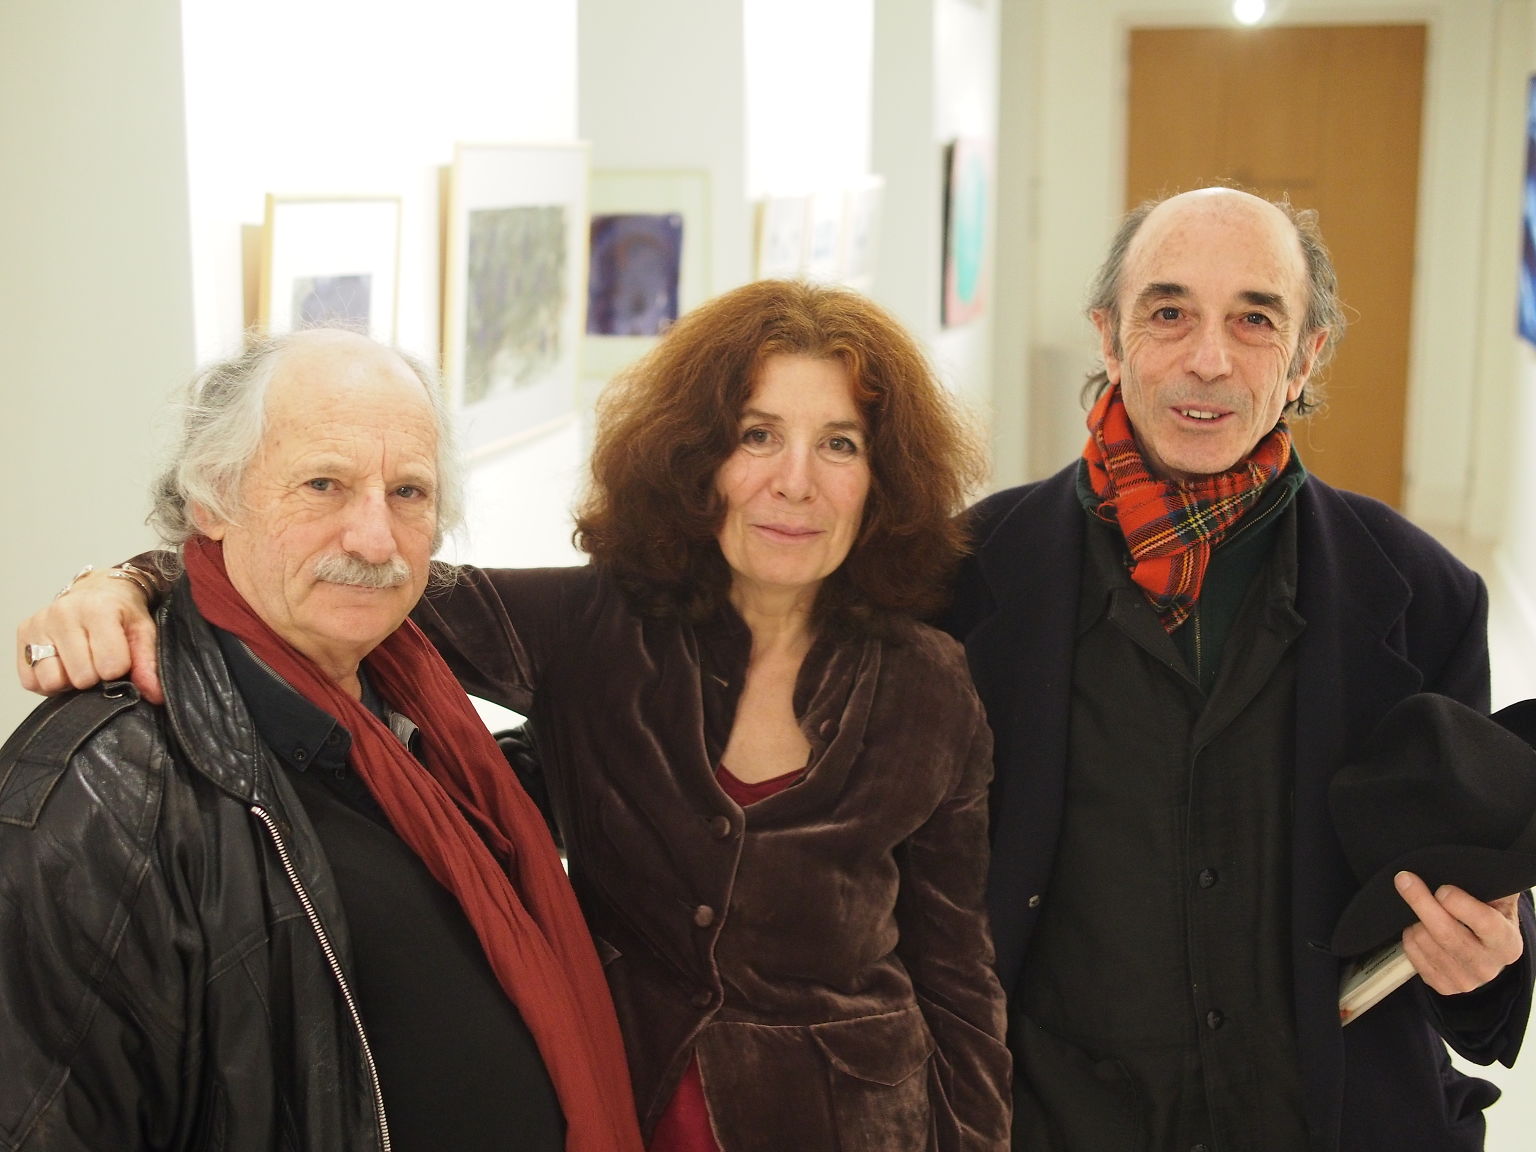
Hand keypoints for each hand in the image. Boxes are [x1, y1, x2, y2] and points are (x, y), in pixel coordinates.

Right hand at [16, 567, 163, 704]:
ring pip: (51, 681)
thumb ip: (148, 663)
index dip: (119, 671)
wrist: (98, 589)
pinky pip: (31, 681)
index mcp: (98, 610)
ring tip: (81, 663)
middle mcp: (63, 613)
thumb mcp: (143, 631)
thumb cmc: (122, 612)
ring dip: (69, 681)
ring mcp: (39, 624)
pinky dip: (48, 681)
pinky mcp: (23, 633)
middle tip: (100, 661)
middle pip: (81, 677)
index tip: (120, 659)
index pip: (110, 667)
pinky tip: (63, 664)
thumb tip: (155, 695)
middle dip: (95, 676)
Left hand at [1396, 870, 1523, 994]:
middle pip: (1446, 933)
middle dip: (1421, 902)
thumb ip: (1487, 883)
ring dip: (1415, 920)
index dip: (1459, 903)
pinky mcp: (1443, 986)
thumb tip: (1461, 864)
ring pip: (1424, 942)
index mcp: (1508, 943)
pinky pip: (1413, 955)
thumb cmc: (1490, 916)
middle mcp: (1489, 967)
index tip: (1442, 888)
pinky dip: (1409, 937)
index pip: (1484, 922)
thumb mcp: (1498, 899)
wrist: (1486, 952)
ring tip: (1422, 911)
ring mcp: (1465, 981)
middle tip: (1405, 879)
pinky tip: (1419, 929)